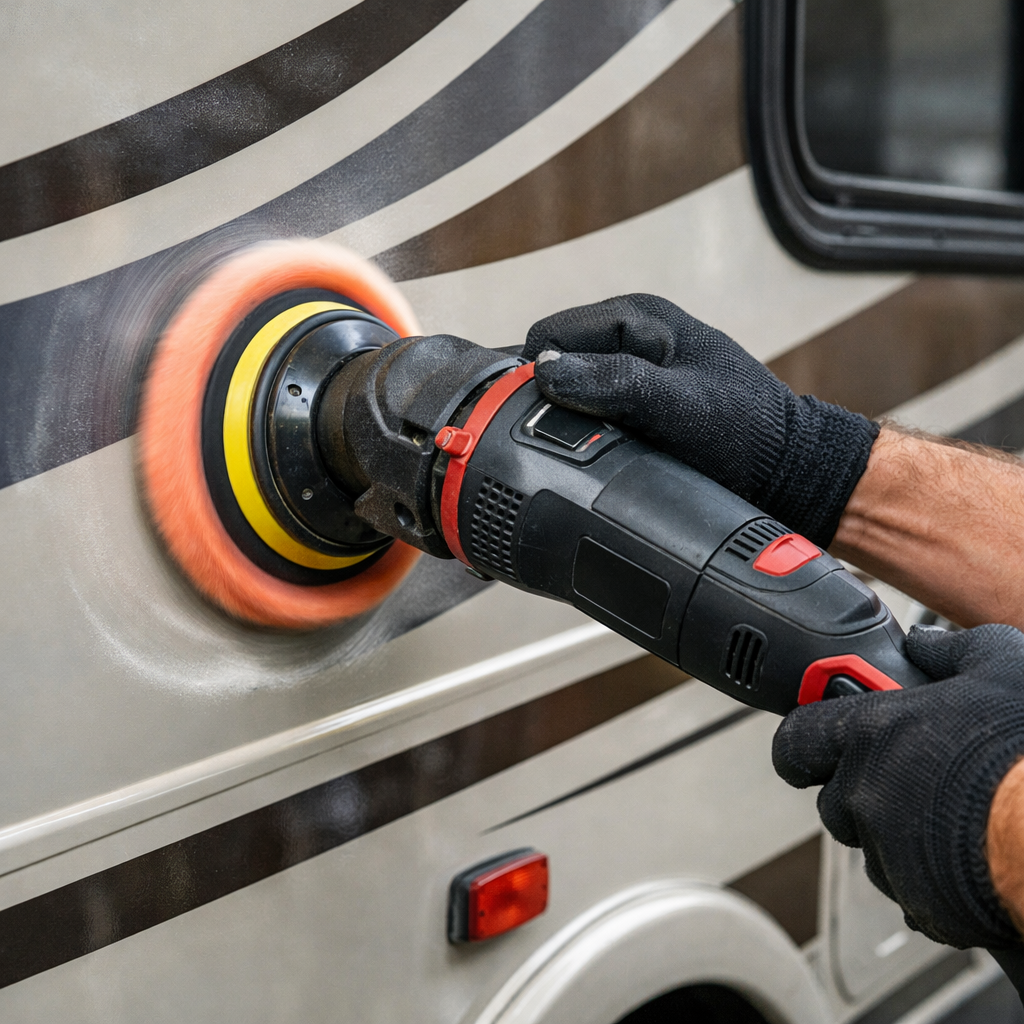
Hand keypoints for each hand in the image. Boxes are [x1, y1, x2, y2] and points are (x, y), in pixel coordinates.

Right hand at [523, 294, 877, 546]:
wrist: (788, 474)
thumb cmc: (750, 435)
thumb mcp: (681, 407)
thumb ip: (615, 383)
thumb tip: (547, 370)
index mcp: (640, 318)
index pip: (551, 333)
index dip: (535, 374)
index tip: (539, 417)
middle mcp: (633, 338)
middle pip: (554, 360)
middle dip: (550, 398)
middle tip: (567, 438)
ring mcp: (635, 371)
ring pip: (569, 388)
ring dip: (567, 417)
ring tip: (587, 447)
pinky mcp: (639, 402)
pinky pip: (590, 410)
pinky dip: (584, 429)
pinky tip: (596, 451)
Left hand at [773, 623, 1023, 949]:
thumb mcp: (1000, 668)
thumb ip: (950, 651)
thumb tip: (924, 645)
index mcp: (871, 735)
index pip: (795, 741)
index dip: (803, 742)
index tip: (814, 742)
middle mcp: (866, 794)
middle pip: (834, 800)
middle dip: (861, 792)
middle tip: (912, 779)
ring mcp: (889, 852)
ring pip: (872, 848)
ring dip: (897, 836)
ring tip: (953, 817)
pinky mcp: (921, 902)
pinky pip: (910, 890)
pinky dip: (930, 878)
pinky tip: (968, 855)